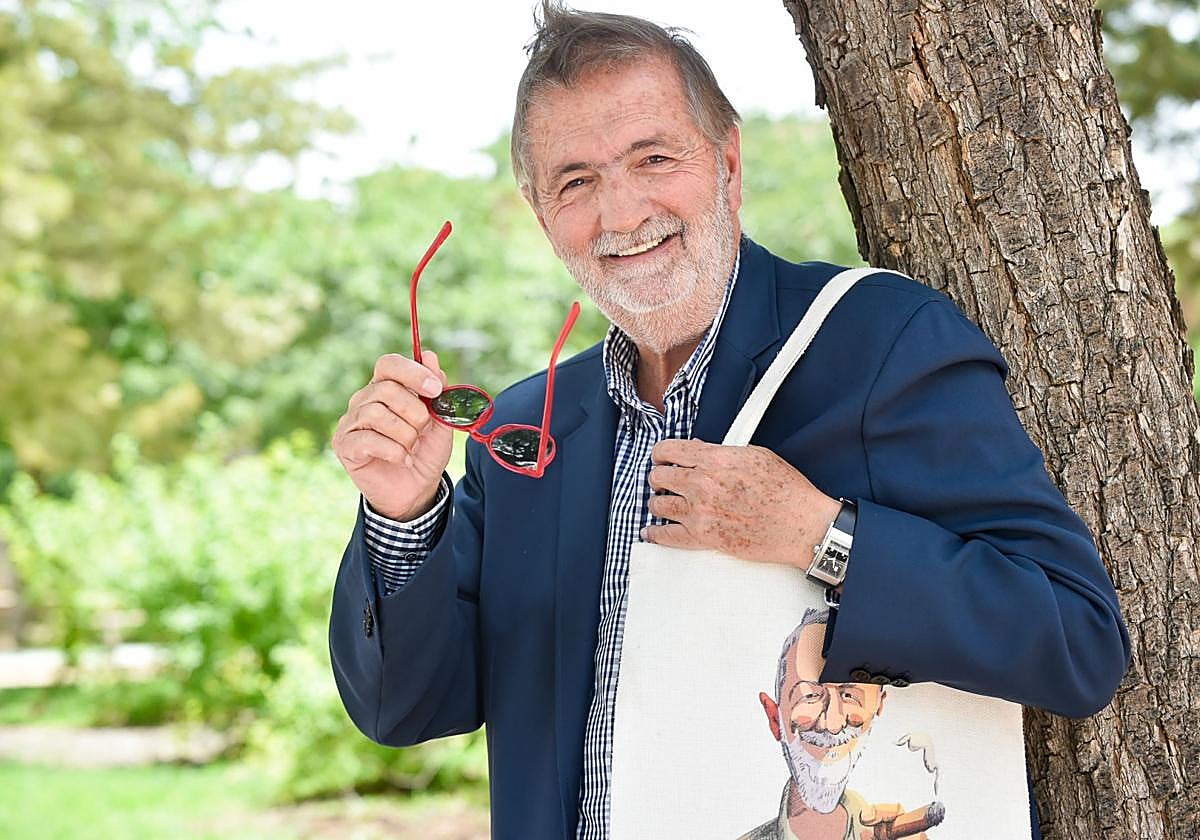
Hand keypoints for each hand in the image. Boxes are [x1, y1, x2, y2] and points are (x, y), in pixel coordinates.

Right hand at [332, 351, 453, 520]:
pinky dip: (394, 451)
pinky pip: (368, 440)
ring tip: (411, 447)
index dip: (413, 373)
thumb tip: (430, 356)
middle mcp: (364, 400)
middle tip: (423, 430)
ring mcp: (350, 422)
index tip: (435, 390)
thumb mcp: (440, 420)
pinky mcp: (344, 445)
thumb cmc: (425, 452)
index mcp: (385, 387)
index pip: (389, 364)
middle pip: (385, 389)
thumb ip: (436, 390)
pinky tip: (402, 459)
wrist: (417, 490)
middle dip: (415, 412)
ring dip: (405, 434)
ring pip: (376, 413)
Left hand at [643, 439, 841, 569]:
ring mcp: (700, 513)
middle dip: (660, 477)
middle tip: (664, 481)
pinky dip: (655, 534)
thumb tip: (698, 449)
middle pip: (658, 477)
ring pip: (658, 505)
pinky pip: (666, 536)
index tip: (661, 458)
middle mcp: (702, 485)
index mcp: (714, 459)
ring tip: (664, 502)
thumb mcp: (755, 455)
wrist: (801, 525)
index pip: (668, 451)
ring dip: (659, 502)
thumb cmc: (786, 491)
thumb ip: (721, 451)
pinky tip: (652, 531)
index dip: (661, 453)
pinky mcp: (704, 538)